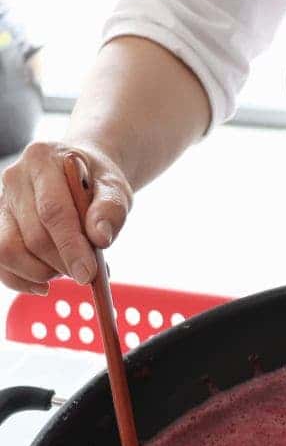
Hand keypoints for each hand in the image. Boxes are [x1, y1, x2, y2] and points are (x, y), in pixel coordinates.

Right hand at [0, 141, 131, 292]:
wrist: (79, 172)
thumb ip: (111, 210)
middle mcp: (15, 178)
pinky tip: (44, 285)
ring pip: (9, 250)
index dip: (71, 247)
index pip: (53, 211)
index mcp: (44, 161)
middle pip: (34, 236)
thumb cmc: (97, 181)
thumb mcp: (114, 188)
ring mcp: (2, 201)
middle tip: (88, 272)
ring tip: (69, 268)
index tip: (88, 275)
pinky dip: (21, 280)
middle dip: (63, 263)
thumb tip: (101, 238)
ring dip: (43, 272)